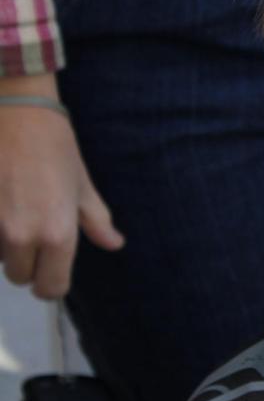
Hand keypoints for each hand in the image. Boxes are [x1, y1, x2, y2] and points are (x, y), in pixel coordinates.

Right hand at [0, 74, 123, 298]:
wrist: (15, 111)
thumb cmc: (52, 145)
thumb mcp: (81, 185)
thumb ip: (95, 221)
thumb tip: (114, 243)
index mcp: (58, 234)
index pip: (51, 289)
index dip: (51, 285)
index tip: (49, 275)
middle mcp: (22, 235)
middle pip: (20, 277)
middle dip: (26, 263)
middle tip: (32, 236)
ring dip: (5, 244)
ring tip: (16, 211)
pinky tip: (1, 204)